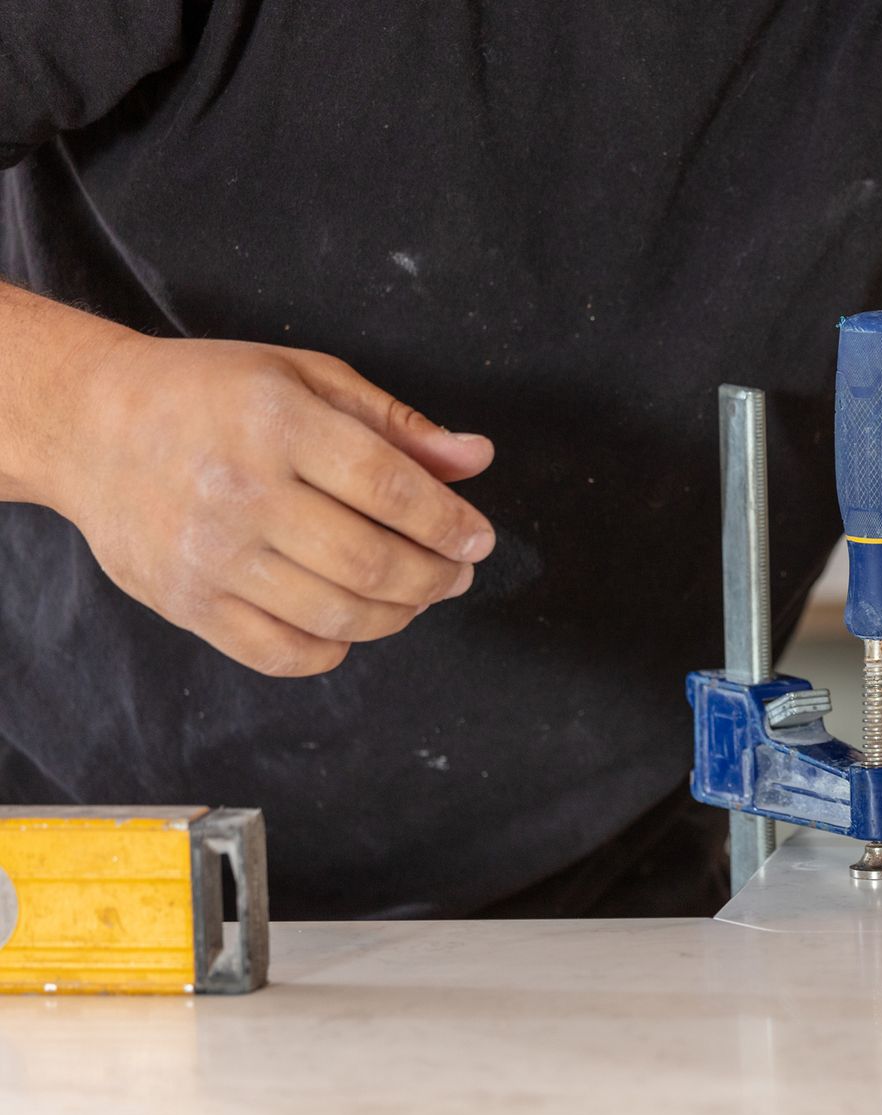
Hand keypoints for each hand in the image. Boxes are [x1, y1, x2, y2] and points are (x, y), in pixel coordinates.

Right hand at [44, 332, 494, 675]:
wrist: (90, 426)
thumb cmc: (212, 396)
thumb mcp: (307, 378)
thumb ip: (397, 424)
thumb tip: (476, 458)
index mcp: (278, 422)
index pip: (390, 487)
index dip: (450, 523)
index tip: (478, 539)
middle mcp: (242, 492)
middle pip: (372, 563)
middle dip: (436, 577)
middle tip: (455, 573)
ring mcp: (211, 556)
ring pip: (337, 614)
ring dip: (398, 615)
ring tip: (414, 596)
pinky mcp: (187, 604)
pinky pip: (282, 654)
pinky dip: (334, 649)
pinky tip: (350, 623)